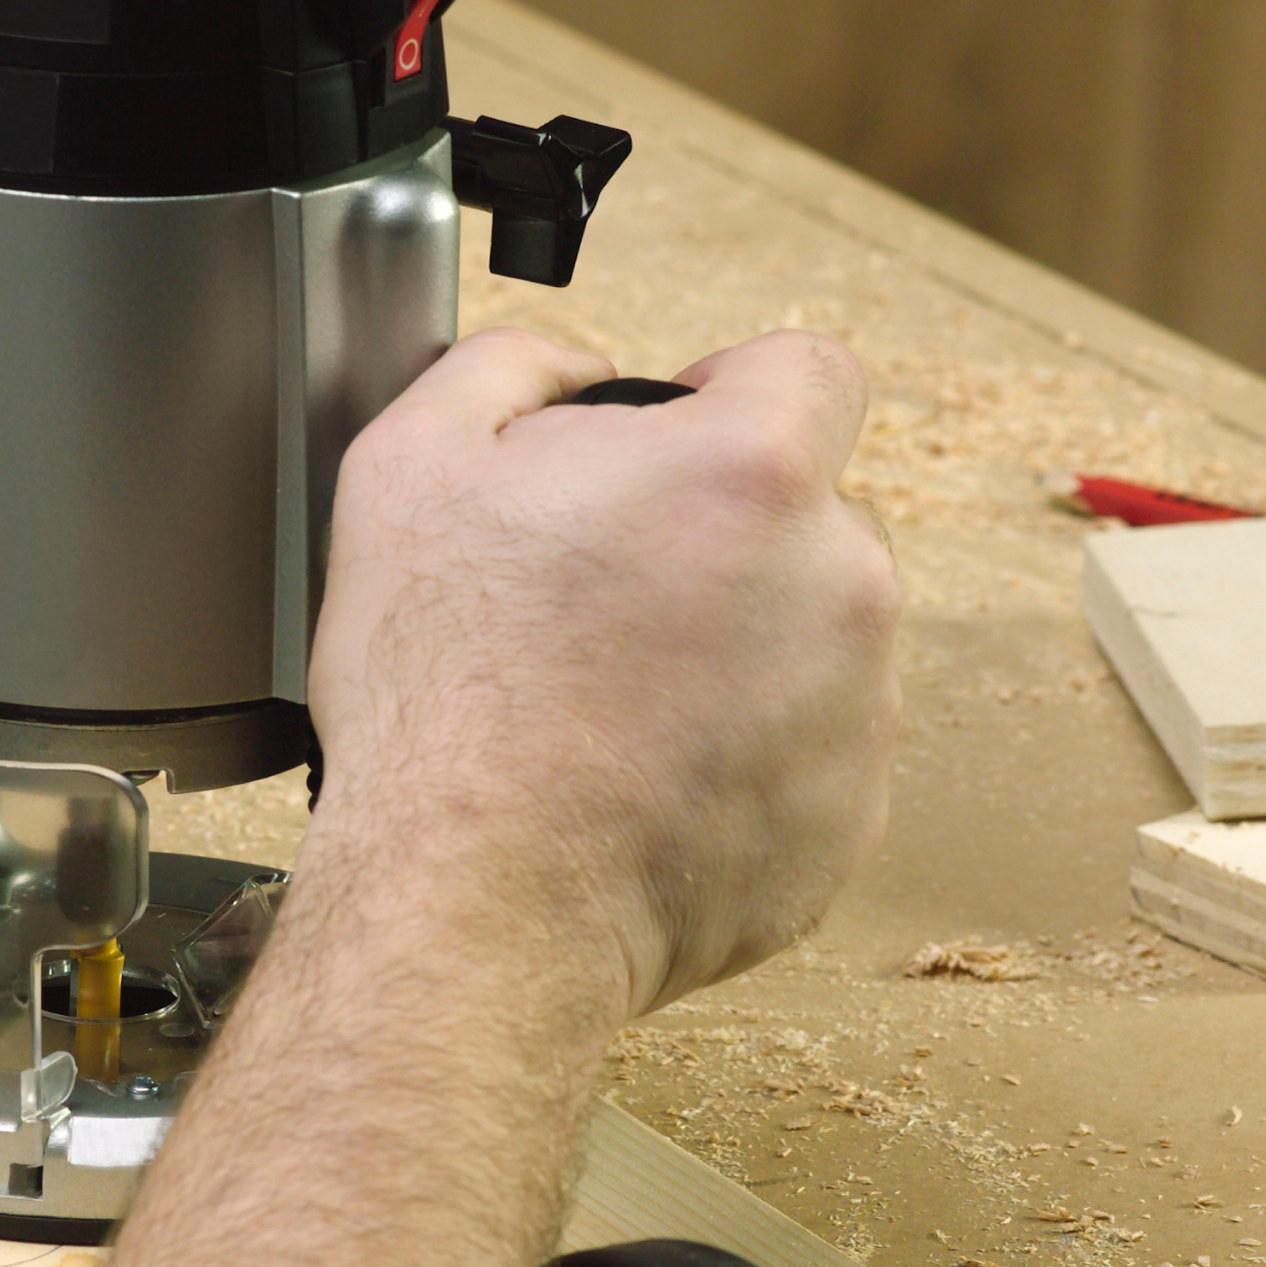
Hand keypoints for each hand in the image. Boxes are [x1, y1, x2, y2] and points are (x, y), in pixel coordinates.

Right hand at [306, 327, 899, 1015]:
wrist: (470, 899)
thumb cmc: (441, 695)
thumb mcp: (407, 467)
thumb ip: (505, 367)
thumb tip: (570, 367)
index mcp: (750, 474)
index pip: (811, 368)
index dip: (731, 389)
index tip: (673, 441)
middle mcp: (840, 584)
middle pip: (804, 510)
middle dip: (716, 533)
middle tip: (596, 593)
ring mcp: (858, 712)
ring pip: (810, 634)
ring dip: (732, 646)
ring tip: (605, 701)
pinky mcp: (849, 822)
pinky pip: (805, 750)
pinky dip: (738, 753)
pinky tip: (634, 775)